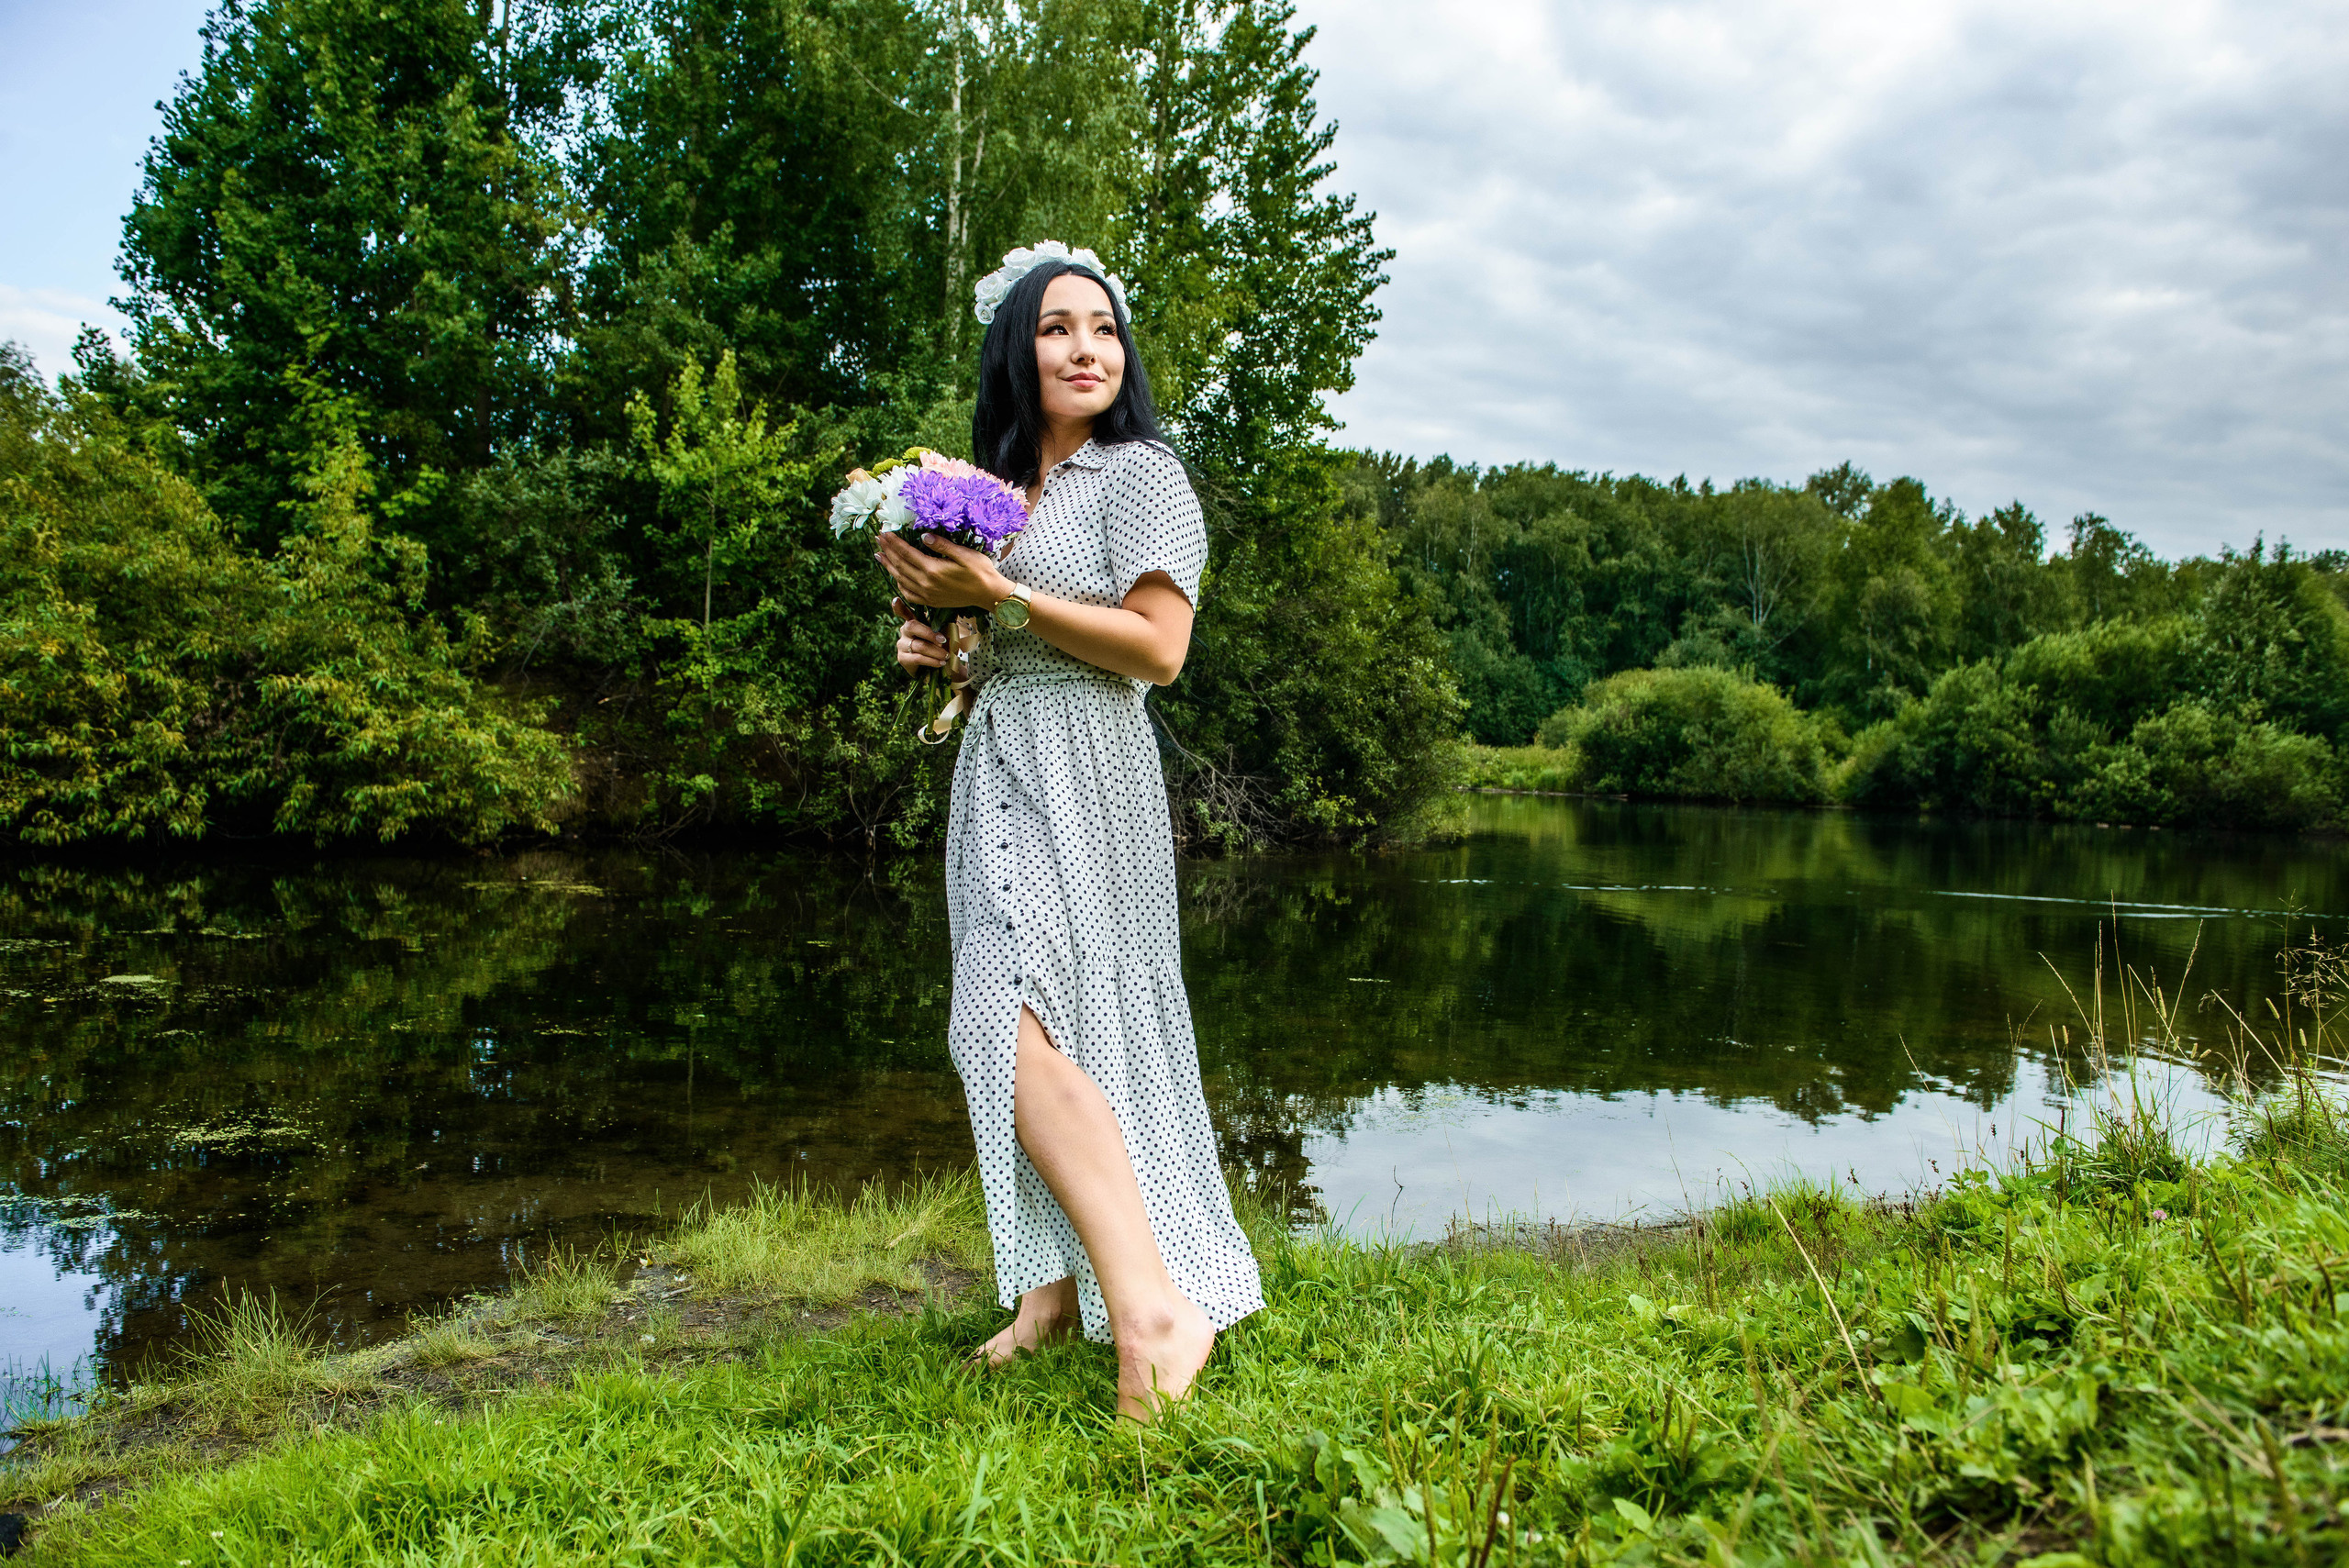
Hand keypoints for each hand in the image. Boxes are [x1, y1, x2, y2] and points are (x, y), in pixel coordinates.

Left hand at [877, 531, 1006, 612]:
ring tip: (880, 556)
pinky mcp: (931, 602)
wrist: (988, 594)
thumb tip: (923, 536)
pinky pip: (909, 594)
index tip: (884, 532)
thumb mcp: (963, 554)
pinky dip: (899, 584)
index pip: (906, 553)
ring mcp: (927, 594)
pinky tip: (897, 577)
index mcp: (932, 570)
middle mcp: (926, 584)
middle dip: (887, 551)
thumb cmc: (980, 571)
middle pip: (900, 565)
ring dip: (889, 566)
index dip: (893, 542)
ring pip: (901, 579)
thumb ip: (942, 545)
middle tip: (878, 539)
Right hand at [894, 597, 946, 673]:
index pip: (904, 612)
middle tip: (943, 640)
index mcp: (914, 621)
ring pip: (919, 645)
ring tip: (946, 656)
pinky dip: (932, 661)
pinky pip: (918, 658)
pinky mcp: (902, 658)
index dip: (899, 607)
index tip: (896, 600)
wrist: (936, 668)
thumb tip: (952, 614)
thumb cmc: (939, 646)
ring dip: (936, 651)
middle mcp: (905, 630)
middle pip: (913, 626)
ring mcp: (902, 644)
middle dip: (930, 633)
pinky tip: (940, 663)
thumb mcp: (943, 632)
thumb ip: (944, 624)